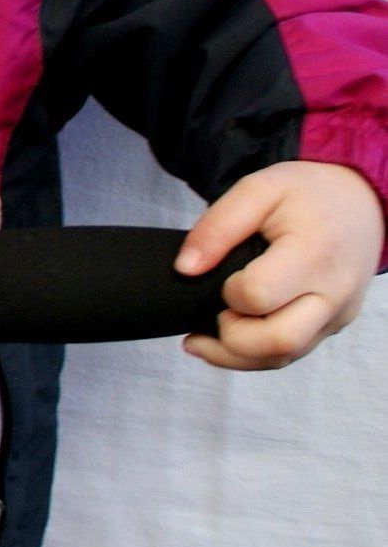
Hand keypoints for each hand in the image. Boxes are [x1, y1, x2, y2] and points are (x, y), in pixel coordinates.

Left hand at [177, 160, 382, 370]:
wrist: (362, 202)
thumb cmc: (307, 195)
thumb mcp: (258, 189)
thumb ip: (217, 227)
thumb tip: (185, 269)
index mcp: (314, 254)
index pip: (258, 296)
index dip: (229, 291)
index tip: (223, 274)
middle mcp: (333, 292)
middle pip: (278, 342)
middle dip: (229, 338)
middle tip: (212, 313)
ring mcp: (337, 314)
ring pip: (284, 357)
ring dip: (235, 355)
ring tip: (201, 336)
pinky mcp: (334, 325)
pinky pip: (292, 353)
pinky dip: (254, 353)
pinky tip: (226, 337)